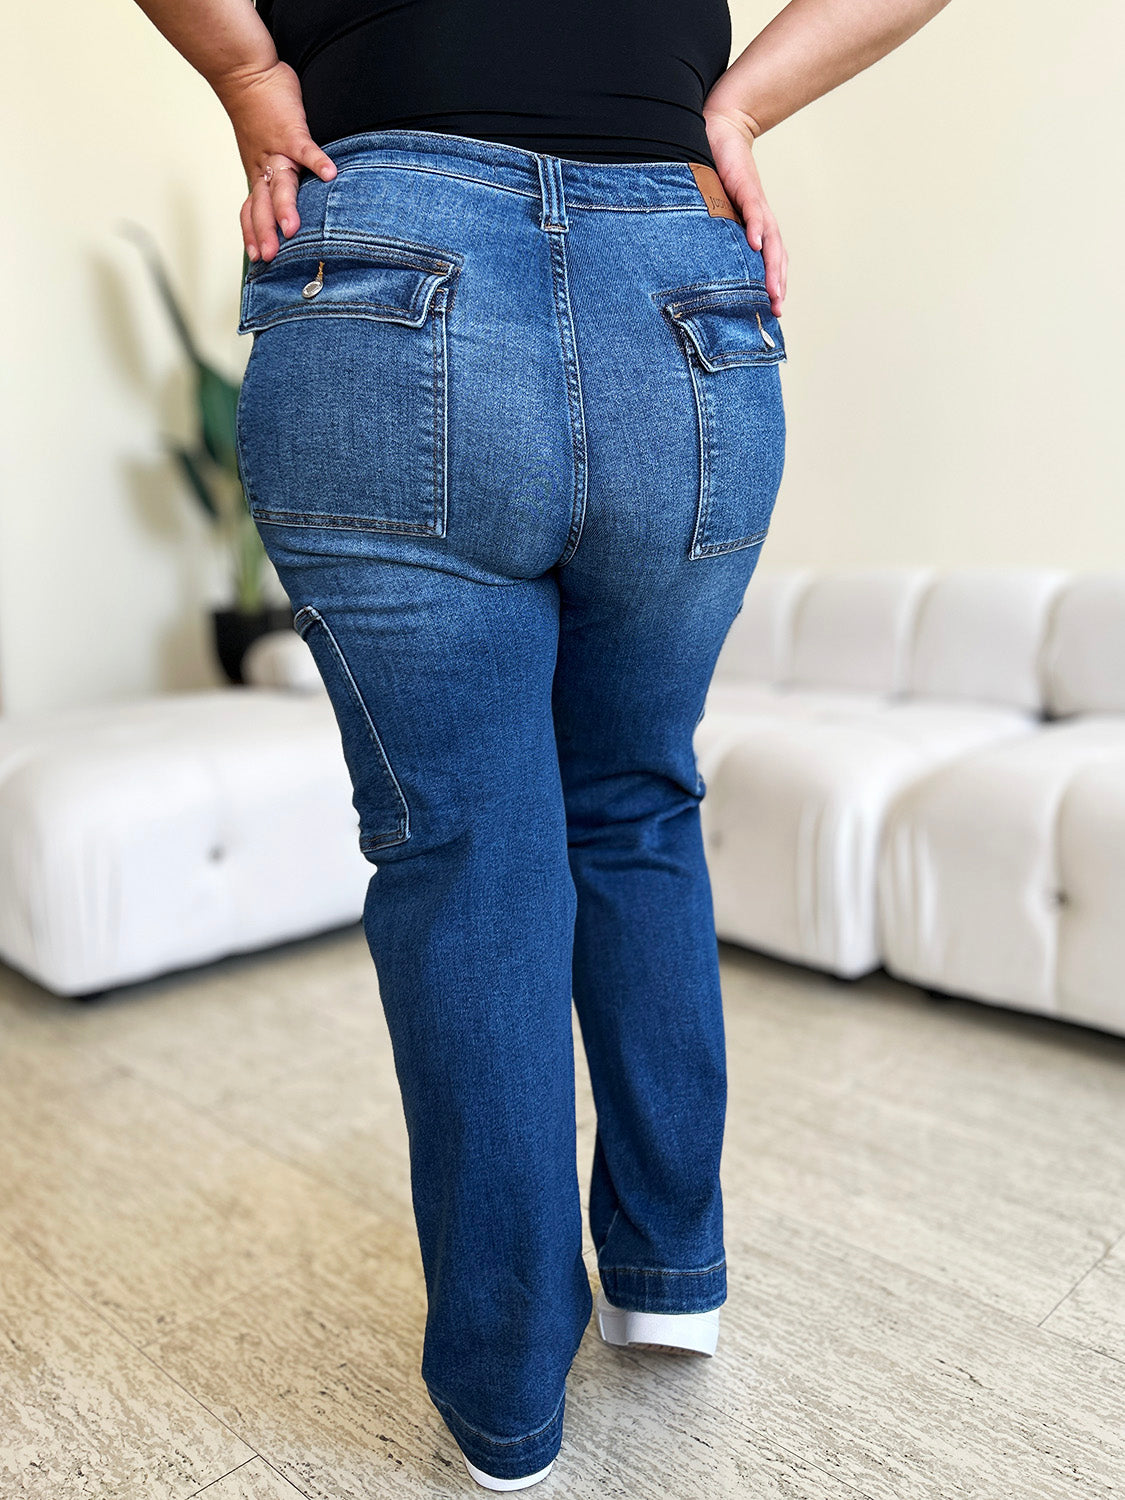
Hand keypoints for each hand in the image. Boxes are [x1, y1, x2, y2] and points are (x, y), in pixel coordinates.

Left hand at [217, 60, 336, 261]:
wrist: (245, 73)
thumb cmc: (257, 112)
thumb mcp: (259, 150)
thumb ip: (271, 174)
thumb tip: (279, 198)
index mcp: (258, 174)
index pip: (251, 210)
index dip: (252, 234)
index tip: (256, 259)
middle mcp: (264, 167)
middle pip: (262, 205)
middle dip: (265, 232)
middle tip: (270, 256)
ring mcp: (277, 151)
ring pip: (280, 183)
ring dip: (285, 207)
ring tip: (293, 228)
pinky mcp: (292, 132)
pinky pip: (305, 149)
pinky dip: (317, 161)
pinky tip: (331, 175)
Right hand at [703, 108, 786, 315]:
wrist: (721, 129)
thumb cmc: (714, 173)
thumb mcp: (714, 210)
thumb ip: (712, 233)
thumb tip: (697, 261)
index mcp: (754, 225)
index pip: (770, 259)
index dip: (773, 283)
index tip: (772, 310)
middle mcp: (759, 217)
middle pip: (775, 255)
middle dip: (776, 283)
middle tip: (776, 309)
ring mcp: (754, 202)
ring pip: (771, 239)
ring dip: (772, 265)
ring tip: (773, 289)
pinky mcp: (744, 185)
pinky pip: (753, 210)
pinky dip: (756, 227)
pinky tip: (756, 245)